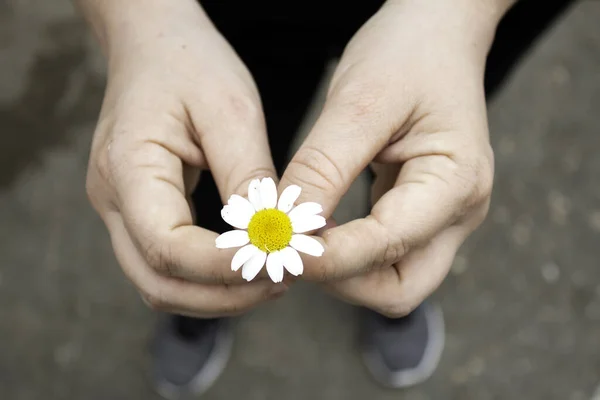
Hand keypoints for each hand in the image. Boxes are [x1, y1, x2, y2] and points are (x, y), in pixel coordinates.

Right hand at [83, 0, 285, 316]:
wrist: (154, 44)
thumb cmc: (191, 65)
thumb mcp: (232, 111)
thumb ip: (248, 177)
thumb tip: (272, 237)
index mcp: (126, 168)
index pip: (168, 247)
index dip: (224, 267)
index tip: (278, 262)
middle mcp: (112, 199)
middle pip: (157, 281)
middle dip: (223, 296)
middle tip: (282, 280)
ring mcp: (120, 210)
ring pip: (160, 283)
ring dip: (217, 294)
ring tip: (272, 276)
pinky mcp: (138, 212)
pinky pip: (167, 264)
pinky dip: (208, 278)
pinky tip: (249, 264)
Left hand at [279, 0, 509, 316]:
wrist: (438, 31)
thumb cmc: (408, 54)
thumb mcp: (360, 101)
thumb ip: (324, 166)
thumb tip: (285, 225)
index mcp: (455, 182)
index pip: (388, 245)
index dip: (330, 256)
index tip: (276, 245)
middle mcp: (458, 212)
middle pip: (400, 289)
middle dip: (341, 280)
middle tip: (289, 250)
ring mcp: (442, 217)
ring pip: (390, 279)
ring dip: (341, 272)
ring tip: (296, 237)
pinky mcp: (421, 212)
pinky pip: (383, 254)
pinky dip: (346, 253)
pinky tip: (315, 226)